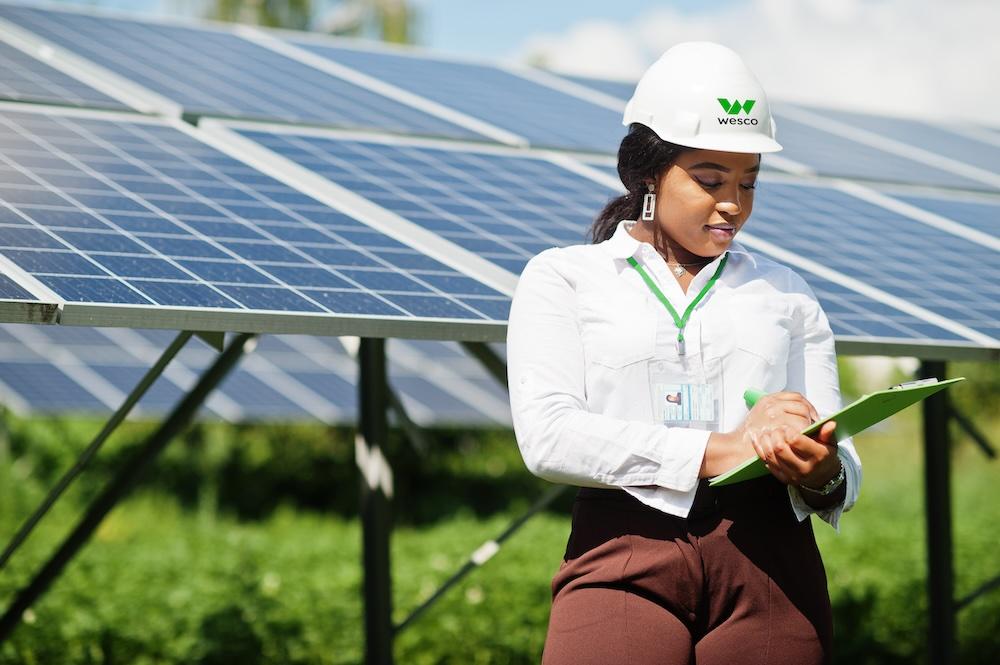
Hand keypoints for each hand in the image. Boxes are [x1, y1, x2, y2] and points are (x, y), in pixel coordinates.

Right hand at [700, 391, 820, 477]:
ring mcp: (774, 415)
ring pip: (802, 416)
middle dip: (811, 416)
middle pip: (801, 405)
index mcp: (768, 400)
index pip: (796, 397)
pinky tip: (803, 440)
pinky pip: (799, 428)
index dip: (808, 406)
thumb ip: (778, 412)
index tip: (812, 416)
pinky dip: (804, 434)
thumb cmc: (750, 437)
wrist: (735, 449)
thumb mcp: (761, 417)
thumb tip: (803, 414)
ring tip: (809, 434)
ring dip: (809, 426)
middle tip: (815, 427)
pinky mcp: (777, 427)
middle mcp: (771, 405)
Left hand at [752, 419, 840, 487]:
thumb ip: (827, 433)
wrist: (822, 477)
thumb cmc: (824, 454)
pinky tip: (757, 439)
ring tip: (766, 432)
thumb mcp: (830, 444)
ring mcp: (792, 475)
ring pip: (771, 456)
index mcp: (818, 456)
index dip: (788, 431)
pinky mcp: (783, 478)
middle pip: (780, 449)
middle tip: (775, 429)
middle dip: (775, 435)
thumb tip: (830, 423)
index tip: (787, 427)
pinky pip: (767, 463)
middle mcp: (804, 468)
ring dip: (765, 441)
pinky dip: (760, 449)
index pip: (796, 441)